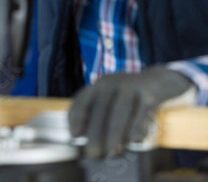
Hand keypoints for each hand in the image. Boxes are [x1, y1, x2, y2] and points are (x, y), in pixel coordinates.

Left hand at [68, 66, 195, 158]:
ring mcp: (132, 86)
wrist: (158, 81)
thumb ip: (100, 115)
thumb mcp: (112, 99)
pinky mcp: (150, 94)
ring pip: (120, 112)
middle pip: (100, 108)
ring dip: (114, 134)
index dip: (76, 118)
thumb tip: (88, 141)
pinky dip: (136, 129)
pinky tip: (134, 141)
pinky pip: (141, 113)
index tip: (75, 136)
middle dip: (95, 133)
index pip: (82, 100)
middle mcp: (113, 82)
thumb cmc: (130, 97)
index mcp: (99, 86)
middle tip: (93, 153)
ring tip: (112, 151)